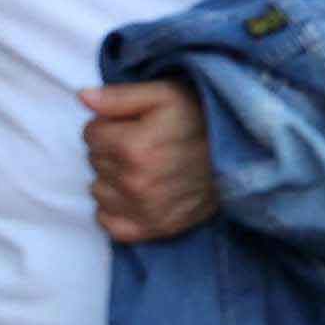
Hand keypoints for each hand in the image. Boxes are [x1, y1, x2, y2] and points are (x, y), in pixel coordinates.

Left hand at [78, 78, 215, 243]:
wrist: (241, 154)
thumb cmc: (202, 119)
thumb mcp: (165, 95)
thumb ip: (120, 96)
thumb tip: (83, 98)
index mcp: (132, 147)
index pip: (90, 133)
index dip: (110, 123)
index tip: (133, 123)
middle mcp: (133, 183)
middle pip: (94, 161)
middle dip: (111, 149)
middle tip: (142, 143)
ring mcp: (142, 210)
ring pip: (98, 191)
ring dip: (112, 178)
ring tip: (142, 166)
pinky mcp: (152, 229)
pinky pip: (109, 223)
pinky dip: (116, 209)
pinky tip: (136, 193)